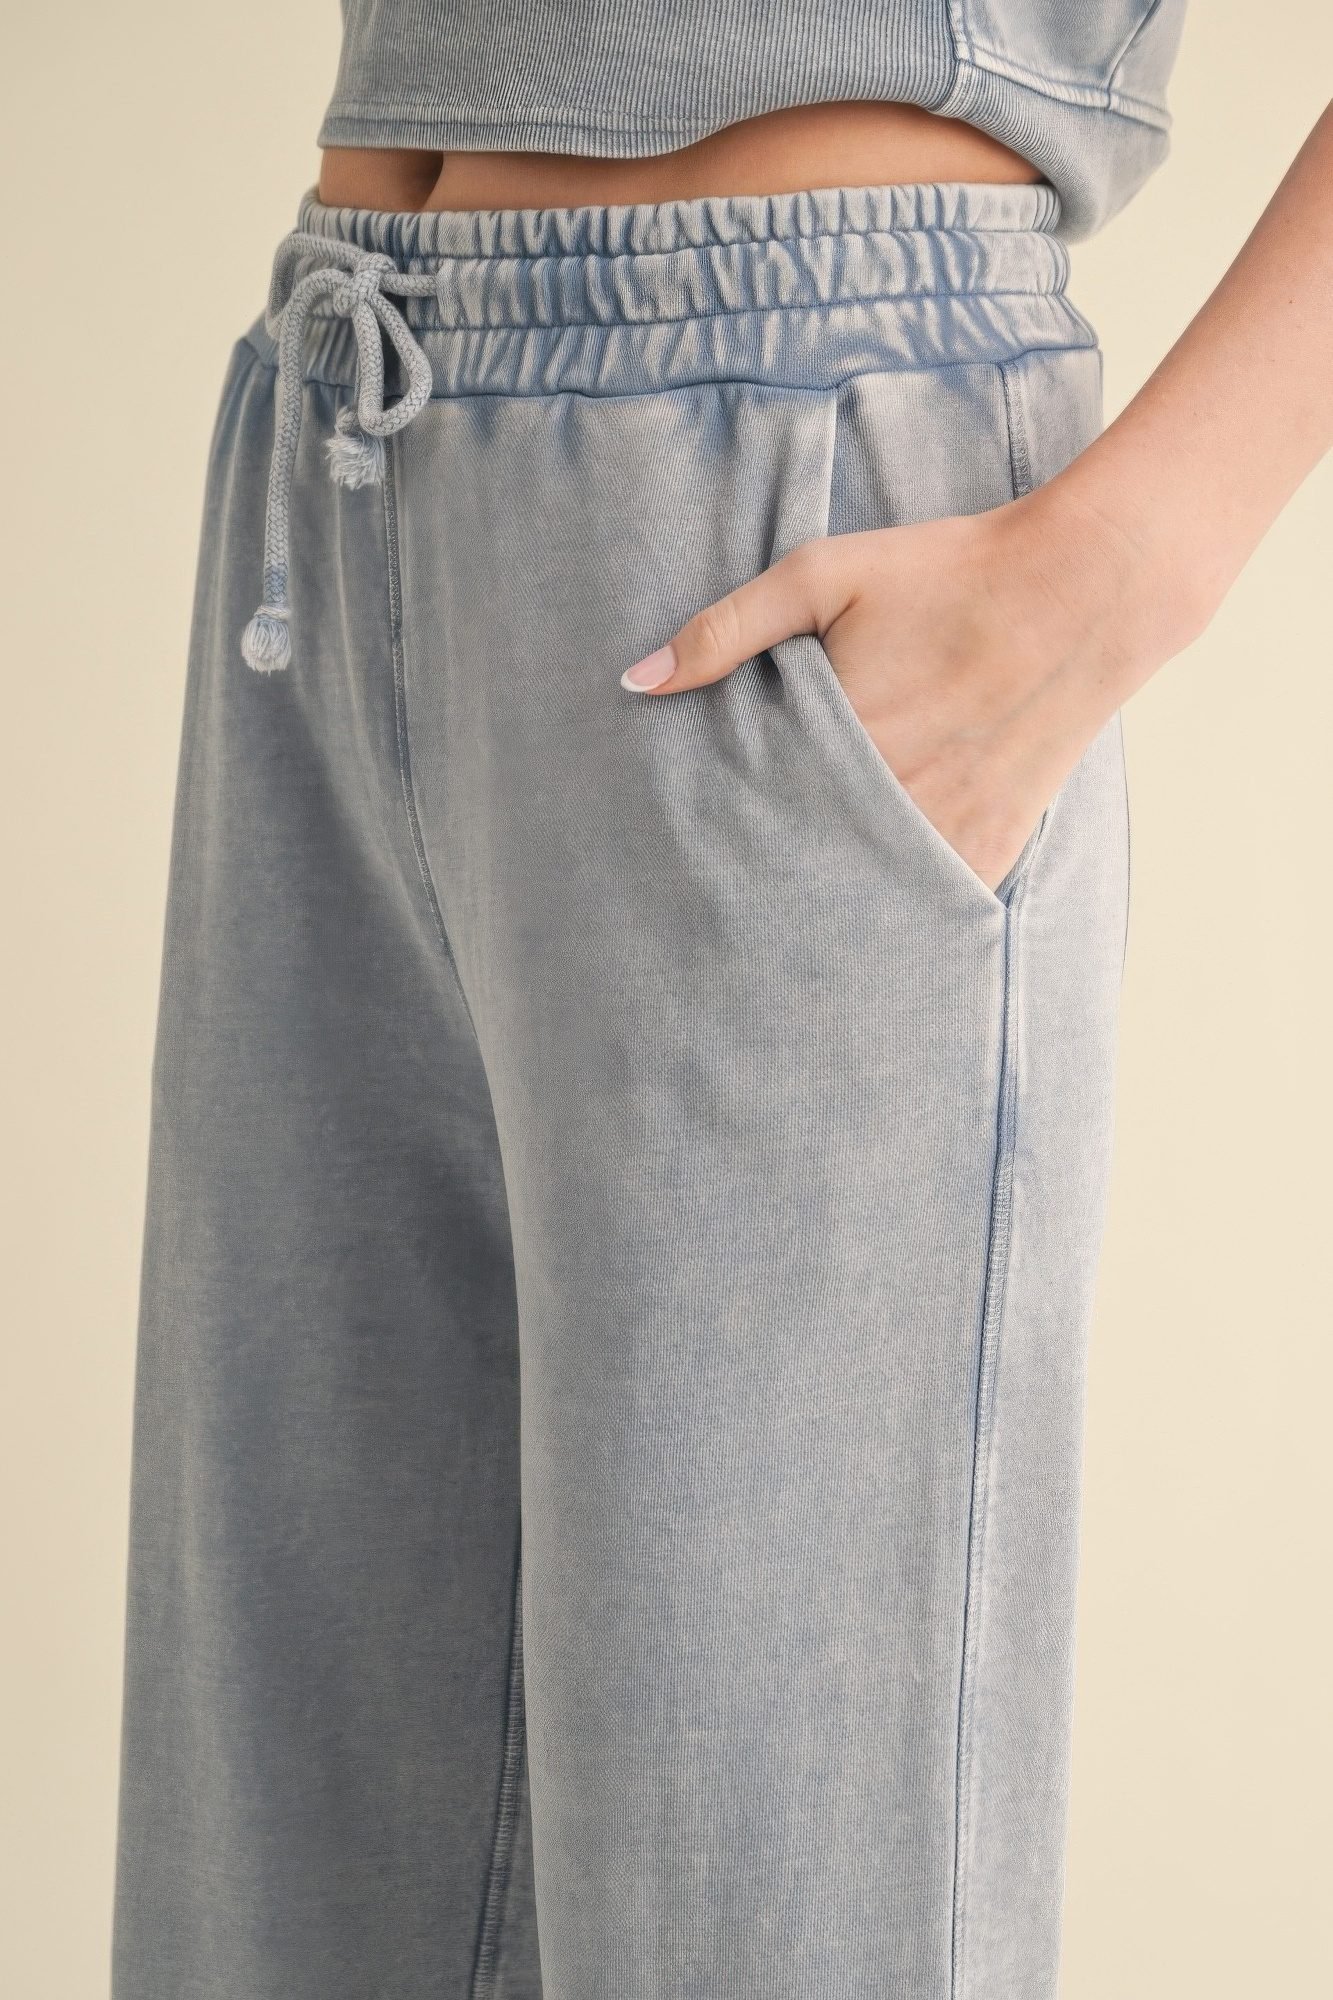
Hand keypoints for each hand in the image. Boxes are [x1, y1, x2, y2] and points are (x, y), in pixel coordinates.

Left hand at [621, 488, 1172, 891]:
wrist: (1083, 588)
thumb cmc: (946, 573)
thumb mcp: (823, 575)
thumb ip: (726, 629)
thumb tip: (635, 681)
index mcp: (835, 742)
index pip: (745, 820)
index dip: (712, 842)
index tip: (678, 858)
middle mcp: (886, 801)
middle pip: (795, 871)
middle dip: (758, 885)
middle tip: (713, 913)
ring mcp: (943, 834)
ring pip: (858, 899)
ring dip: (822, 905)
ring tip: (778, 927)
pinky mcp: (990, 851)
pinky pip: (927, 905)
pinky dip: (894, 909)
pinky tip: (861, 922)